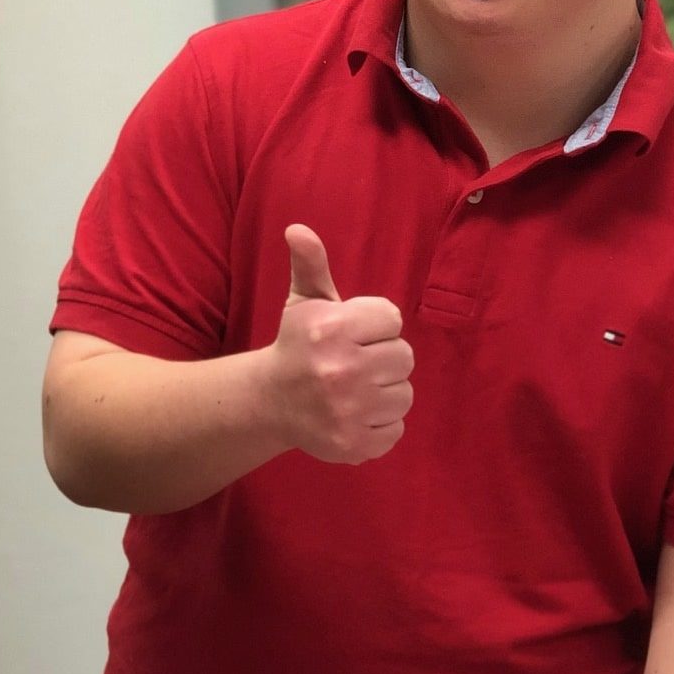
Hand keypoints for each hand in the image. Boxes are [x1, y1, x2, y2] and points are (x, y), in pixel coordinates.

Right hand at [265, 224, 413, 463]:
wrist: (269, 402)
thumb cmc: (297, 345)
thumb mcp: (304, 302)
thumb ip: (311, 264)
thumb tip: (298, 229)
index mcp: (330, 329)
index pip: (393, 318)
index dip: (377, 325)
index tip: (355, 333)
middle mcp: (338, 370)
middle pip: (404, 357)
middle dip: (384, 357)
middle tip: (358, 362)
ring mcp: (346, 412)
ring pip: (404, 394)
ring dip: (385, 391)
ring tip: (357, 388)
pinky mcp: (351, 444)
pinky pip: (396, 430)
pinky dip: (381, 424)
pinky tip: (357, 414)